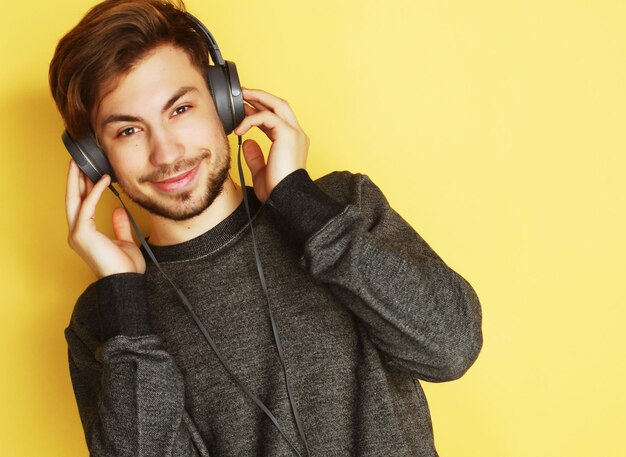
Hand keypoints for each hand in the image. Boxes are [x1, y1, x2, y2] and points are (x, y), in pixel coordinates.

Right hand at [66, 160, 145, 277]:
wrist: (127, 282)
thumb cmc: (126, 267)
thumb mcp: (125, 241)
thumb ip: (119, 225)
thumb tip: (118, 209)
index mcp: (85, 234)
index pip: (81, 205)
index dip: (83, 187)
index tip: (89, 172)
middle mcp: (77, 232)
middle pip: (72, 199)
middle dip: (74, 179)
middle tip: (77, 160)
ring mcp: (77, 233)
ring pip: (74, 200)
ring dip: (77, 179)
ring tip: (81, 162)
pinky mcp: (82, 234)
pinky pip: (87, 206)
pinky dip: (94, 191)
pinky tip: (103, 179)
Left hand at [233, 88, 308, 201]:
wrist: (285, 199)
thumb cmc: (277, 191)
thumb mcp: (261, 171)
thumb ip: (255, 156)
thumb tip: (247, 143)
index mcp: (292, 143)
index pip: (277, 119)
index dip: (260, 111)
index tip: (244, 109)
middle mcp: (297, 135)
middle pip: (279, 105)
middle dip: (260, 97)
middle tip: (242, 93)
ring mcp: (294, 133)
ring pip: (276, 105)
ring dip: (257, 99)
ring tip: (240, 97)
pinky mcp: (288, 134)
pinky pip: (267, 117)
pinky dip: (251, 119)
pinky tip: (239, 128)